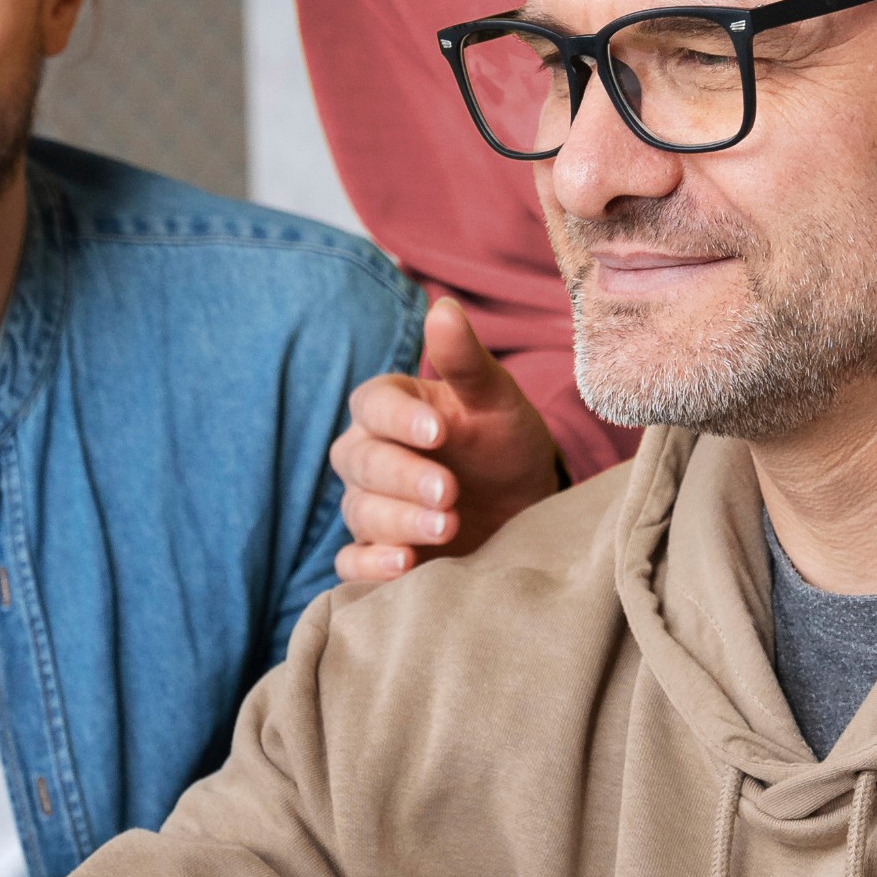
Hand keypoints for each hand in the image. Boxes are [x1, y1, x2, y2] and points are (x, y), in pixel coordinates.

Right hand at [333, 294, 559, 588]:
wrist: (525, 506)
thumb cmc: (503, 442)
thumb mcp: (495, 399)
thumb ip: (466, 360)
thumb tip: (443, 309)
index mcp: (390, 408)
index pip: (373, 405)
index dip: (400, 417)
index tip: (439, 430)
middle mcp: (371, 455)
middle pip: (362, 462)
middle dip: (404, 477)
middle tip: (448, 491)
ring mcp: (371, 505)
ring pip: (360, 511)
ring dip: (399, 521)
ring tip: (446, 527)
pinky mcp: (378, 553)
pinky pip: (351, 563)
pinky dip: (369, 567)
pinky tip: (403, 566)